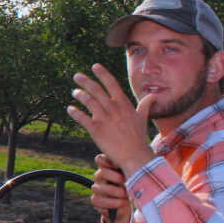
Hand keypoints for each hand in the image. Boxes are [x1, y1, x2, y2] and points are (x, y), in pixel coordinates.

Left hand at [66, 63, 155, 177]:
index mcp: (124, 105)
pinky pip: (82, 118)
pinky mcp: (96, 130)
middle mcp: (114, 110)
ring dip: (80, 95)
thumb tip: (154, 96)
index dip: (103, 74)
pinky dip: (74, 112)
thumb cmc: (138, 137)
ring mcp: (104, 119)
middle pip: (97, 90)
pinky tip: (70, 109)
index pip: (112, 84)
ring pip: (89, 101)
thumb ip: (145, 105)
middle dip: (85, 81)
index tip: (95, 66)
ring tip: (75, 92)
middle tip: (76, 76)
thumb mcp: (142, 119)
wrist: (135, 156)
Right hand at [91, 154, 132, 222]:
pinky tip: (122, 203)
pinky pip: (98, 201)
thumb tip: (134, 166)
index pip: (100, 159)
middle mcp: (99, 177)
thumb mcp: (132, 177)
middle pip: (102, 172)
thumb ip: (130, 170)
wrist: (128, 204)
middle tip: (127, 183)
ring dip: (116, 193)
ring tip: (126, 196)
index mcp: (107, 168)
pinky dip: (113, 203)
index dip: (109, 161)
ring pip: (99, 188)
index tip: (120, 167)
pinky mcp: (96, 201)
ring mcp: (97, 189)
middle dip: (117, 178)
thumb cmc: (131, 187)